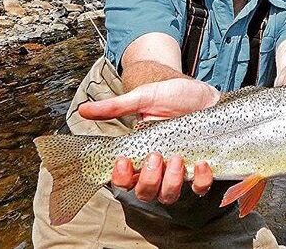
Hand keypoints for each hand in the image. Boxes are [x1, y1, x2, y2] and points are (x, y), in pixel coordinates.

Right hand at [79, 78, 219, 202]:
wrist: (199, 90)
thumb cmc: (169, 95)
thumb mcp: (142, 98)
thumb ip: (114, 107)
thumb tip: (82, 110)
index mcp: (139, 156)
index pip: (123, 179)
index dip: (121, 177)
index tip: (124, 160)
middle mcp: (157, 168)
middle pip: (145, 192)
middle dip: (149, 179)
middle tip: (156, 155)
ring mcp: (179, 170)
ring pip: (169, 195)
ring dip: (171, 182)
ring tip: (178, 159)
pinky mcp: (201, 167)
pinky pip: (200, 186)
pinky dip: (201, 181)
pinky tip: (202, 163)